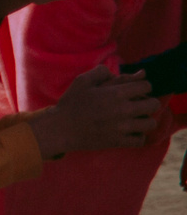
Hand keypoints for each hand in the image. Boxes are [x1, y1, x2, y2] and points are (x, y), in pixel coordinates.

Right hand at [31, 63, 162, 157]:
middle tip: (138, 104)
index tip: (134, 90)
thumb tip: (118, 73)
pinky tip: (129, 131)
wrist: (61, 128)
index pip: (146, 86)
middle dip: (148, 102)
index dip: (142, 86)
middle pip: (154, 104)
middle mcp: (123, 110)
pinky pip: (141, 140)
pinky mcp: (119, 141)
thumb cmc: (71, 103)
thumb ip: (101, 72)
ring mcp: (122, 127)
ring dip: (145, 120)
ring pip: (150, 123)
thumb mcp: (82, 81)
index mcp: (116, 93)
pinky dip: (138, 136)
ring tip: (136, 119)